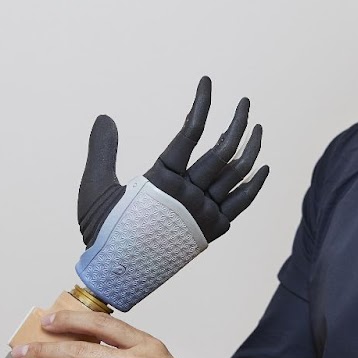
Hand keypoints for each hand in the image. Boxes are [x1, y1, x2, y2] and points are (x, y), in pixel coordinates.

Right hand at [77, 76, 269, 245]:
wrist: (115, 274)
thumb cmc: (103, 231)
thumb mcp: (95, 187)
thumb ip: (102, 150)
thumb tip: (104, 117)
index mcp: (162, 180)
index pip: (190, 132)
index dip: (202, 104)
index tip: (208, 83)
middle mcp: (189, 195)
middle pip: (223, 150)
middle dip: (237, 121)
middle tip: (245, 102)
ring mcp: (204, 213)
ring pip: (237, 174)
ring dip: (251, 147)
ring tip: (256, 127)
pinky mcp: (212, 230)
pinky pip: (242, 203)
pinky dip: (255, 184)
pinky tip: (262, 167)